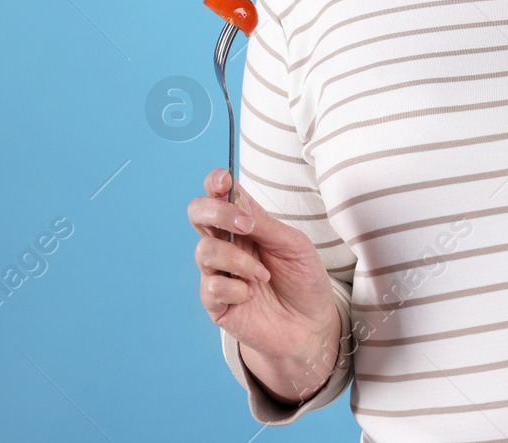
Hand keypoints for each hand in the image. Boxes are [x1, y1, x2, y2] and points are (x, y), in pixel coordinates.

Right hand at [188, 169, 339, 371]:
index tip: (224, 182)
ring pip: (204, 250)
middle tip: (246, 227)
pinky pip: (211, 287)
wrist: (311, 324)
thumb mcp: (293, 244)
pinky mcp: (215, 303)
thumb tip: (236, 201)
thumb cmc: (303, 279)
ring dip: (238, 261)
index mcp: (245, 224)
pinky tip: (251, 296)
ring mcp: (218, 273)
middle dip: (216, 213)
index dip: (214, 182)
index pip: (218, 194)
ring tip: (263, 276)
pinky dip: (235, 289)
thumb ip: (264, 223)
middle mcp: (226, 244)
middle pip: (197, 213)